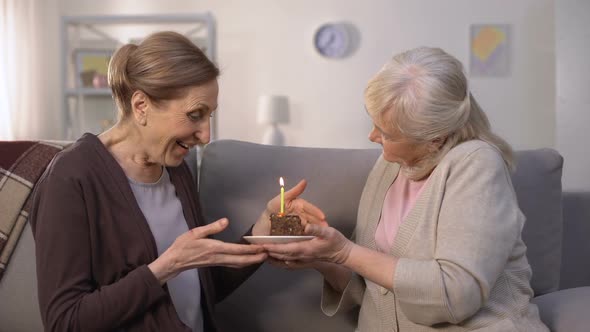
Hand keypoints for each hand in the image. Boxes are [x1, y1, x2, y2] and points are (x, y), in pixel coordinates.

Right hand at [149, 218, 266, 283]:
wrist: (175, 261)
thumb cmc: (183, 246)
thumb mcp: (196, 232)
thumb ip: (212, 227)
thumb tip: (226, 221)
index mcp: (215, 248)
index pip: (237, 250)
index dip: (251, 250)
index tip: (262, 247)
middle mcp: (219, 257)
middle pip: (241, 260)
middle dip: (256, 258)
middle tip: (268, 254)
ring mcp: (218, 262)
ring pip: (238, 264)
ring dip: (251, 261)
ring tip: (261, 257)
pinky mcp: (216, 263)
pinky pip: (233, 264)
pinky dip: (243, 262)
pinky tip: (246, 260)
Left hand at [252, 179, 326, 235]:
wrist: (262, 227)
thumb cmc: (271, 210)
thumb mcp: (281, 199)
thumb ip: (294, 191)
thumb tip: (304, 181)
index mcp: (298, 205)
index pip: (309, 208)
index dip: (316, 212)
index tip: (323, 216)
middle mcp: (300, 215)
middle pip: (311, 218)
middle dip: (319, 222)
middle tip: (326, 227)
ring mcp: (299, 225)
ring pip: (309, 227)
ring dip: (316, 230)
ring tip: (323, 234)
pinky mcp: (296, 234)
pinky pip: (304, 234)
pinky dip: (309, 236)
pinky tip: (314, 239)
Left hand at [263, 223, 353, 264]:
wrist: (343, 254)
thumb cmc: (336, 242)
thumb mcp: (328, 232)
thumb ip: (316, 229)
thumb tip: (305, 226)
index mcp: (304, 248)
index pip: (284, 249)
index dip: (272, 247)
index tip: (262, 245)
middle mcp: (302, 256)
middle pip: (281, 255)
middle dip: (269, 252)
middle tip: (256, 248)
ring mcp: (303, 260)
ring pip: (284, 260)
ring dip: (273, 257)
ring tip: (262, 253)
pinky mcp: (306, 260)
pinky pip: (290, 263)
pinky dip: (281, 262)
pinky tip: (277, 260)